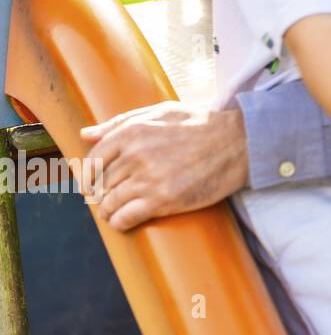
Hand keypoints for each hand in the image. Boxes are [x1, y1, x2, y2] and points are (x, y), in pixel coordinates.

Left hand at [79, 102, 248, 230]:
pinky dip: (119, 222)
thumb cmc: (201, 124)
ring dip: (108, 211)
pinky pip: (125, 218)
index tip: (95, 184)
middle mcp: (136, 155)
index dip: (90, 176)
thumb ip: (120, 122)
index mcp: (132, 131)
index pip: (93, 161)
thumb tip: (86, 134)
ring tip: (116, 211)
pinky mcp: (163, 200)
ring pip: (109, 203)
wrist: (239, 143)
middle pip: (100, 184)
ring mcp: (148, 179)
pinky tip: (125, 220)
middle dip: (101, 194)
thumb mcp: (162, 112)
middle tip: (110, 198)